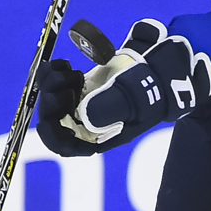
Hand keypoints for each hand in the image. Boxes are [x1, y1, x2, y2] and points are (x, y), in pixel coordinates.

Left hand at [35, 19, 210, 156]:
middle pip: (52, 118)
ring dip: (51, 82)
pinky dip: (54, 72)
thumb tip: (81, 116)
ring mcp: (82, 103)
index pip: (64, 146)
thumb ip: (108, 107)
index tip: (49, 115)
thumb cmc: (151, 87)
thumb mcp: (133, 99)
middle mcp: (86, 123)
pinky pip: (54, 82)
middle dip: (51, 99)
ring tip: (69, 70)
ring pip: (49, 99)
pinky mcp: (81, 86)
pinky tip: (67, 65)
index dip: (51, 134)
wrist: (160, 64)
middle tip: (65, 79)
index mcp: (97, 137)